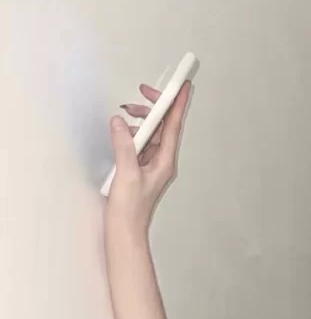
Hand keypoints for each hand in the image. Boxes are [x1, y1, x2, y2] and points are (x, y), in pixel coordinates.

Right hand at [105, 81, 191, 233]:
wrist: (125, 232)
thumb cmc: (131, 211)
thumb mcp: (127, 174)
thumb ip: (123, 144)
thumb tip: (120, 123)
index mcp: (165, 162)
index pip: (173, 126)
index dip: (178, 104)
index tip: (182, 86)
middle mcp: (161, 162)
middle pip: (162, 126)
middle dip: (153, 108)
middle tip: (142, 93)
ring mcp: (150, 165)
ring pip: (149, 133)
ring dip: (139, 120)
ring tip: (124, 115)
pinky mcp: (139, 169)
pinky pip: (139, 143)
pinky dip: (131, 134)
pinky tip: (121, 133)